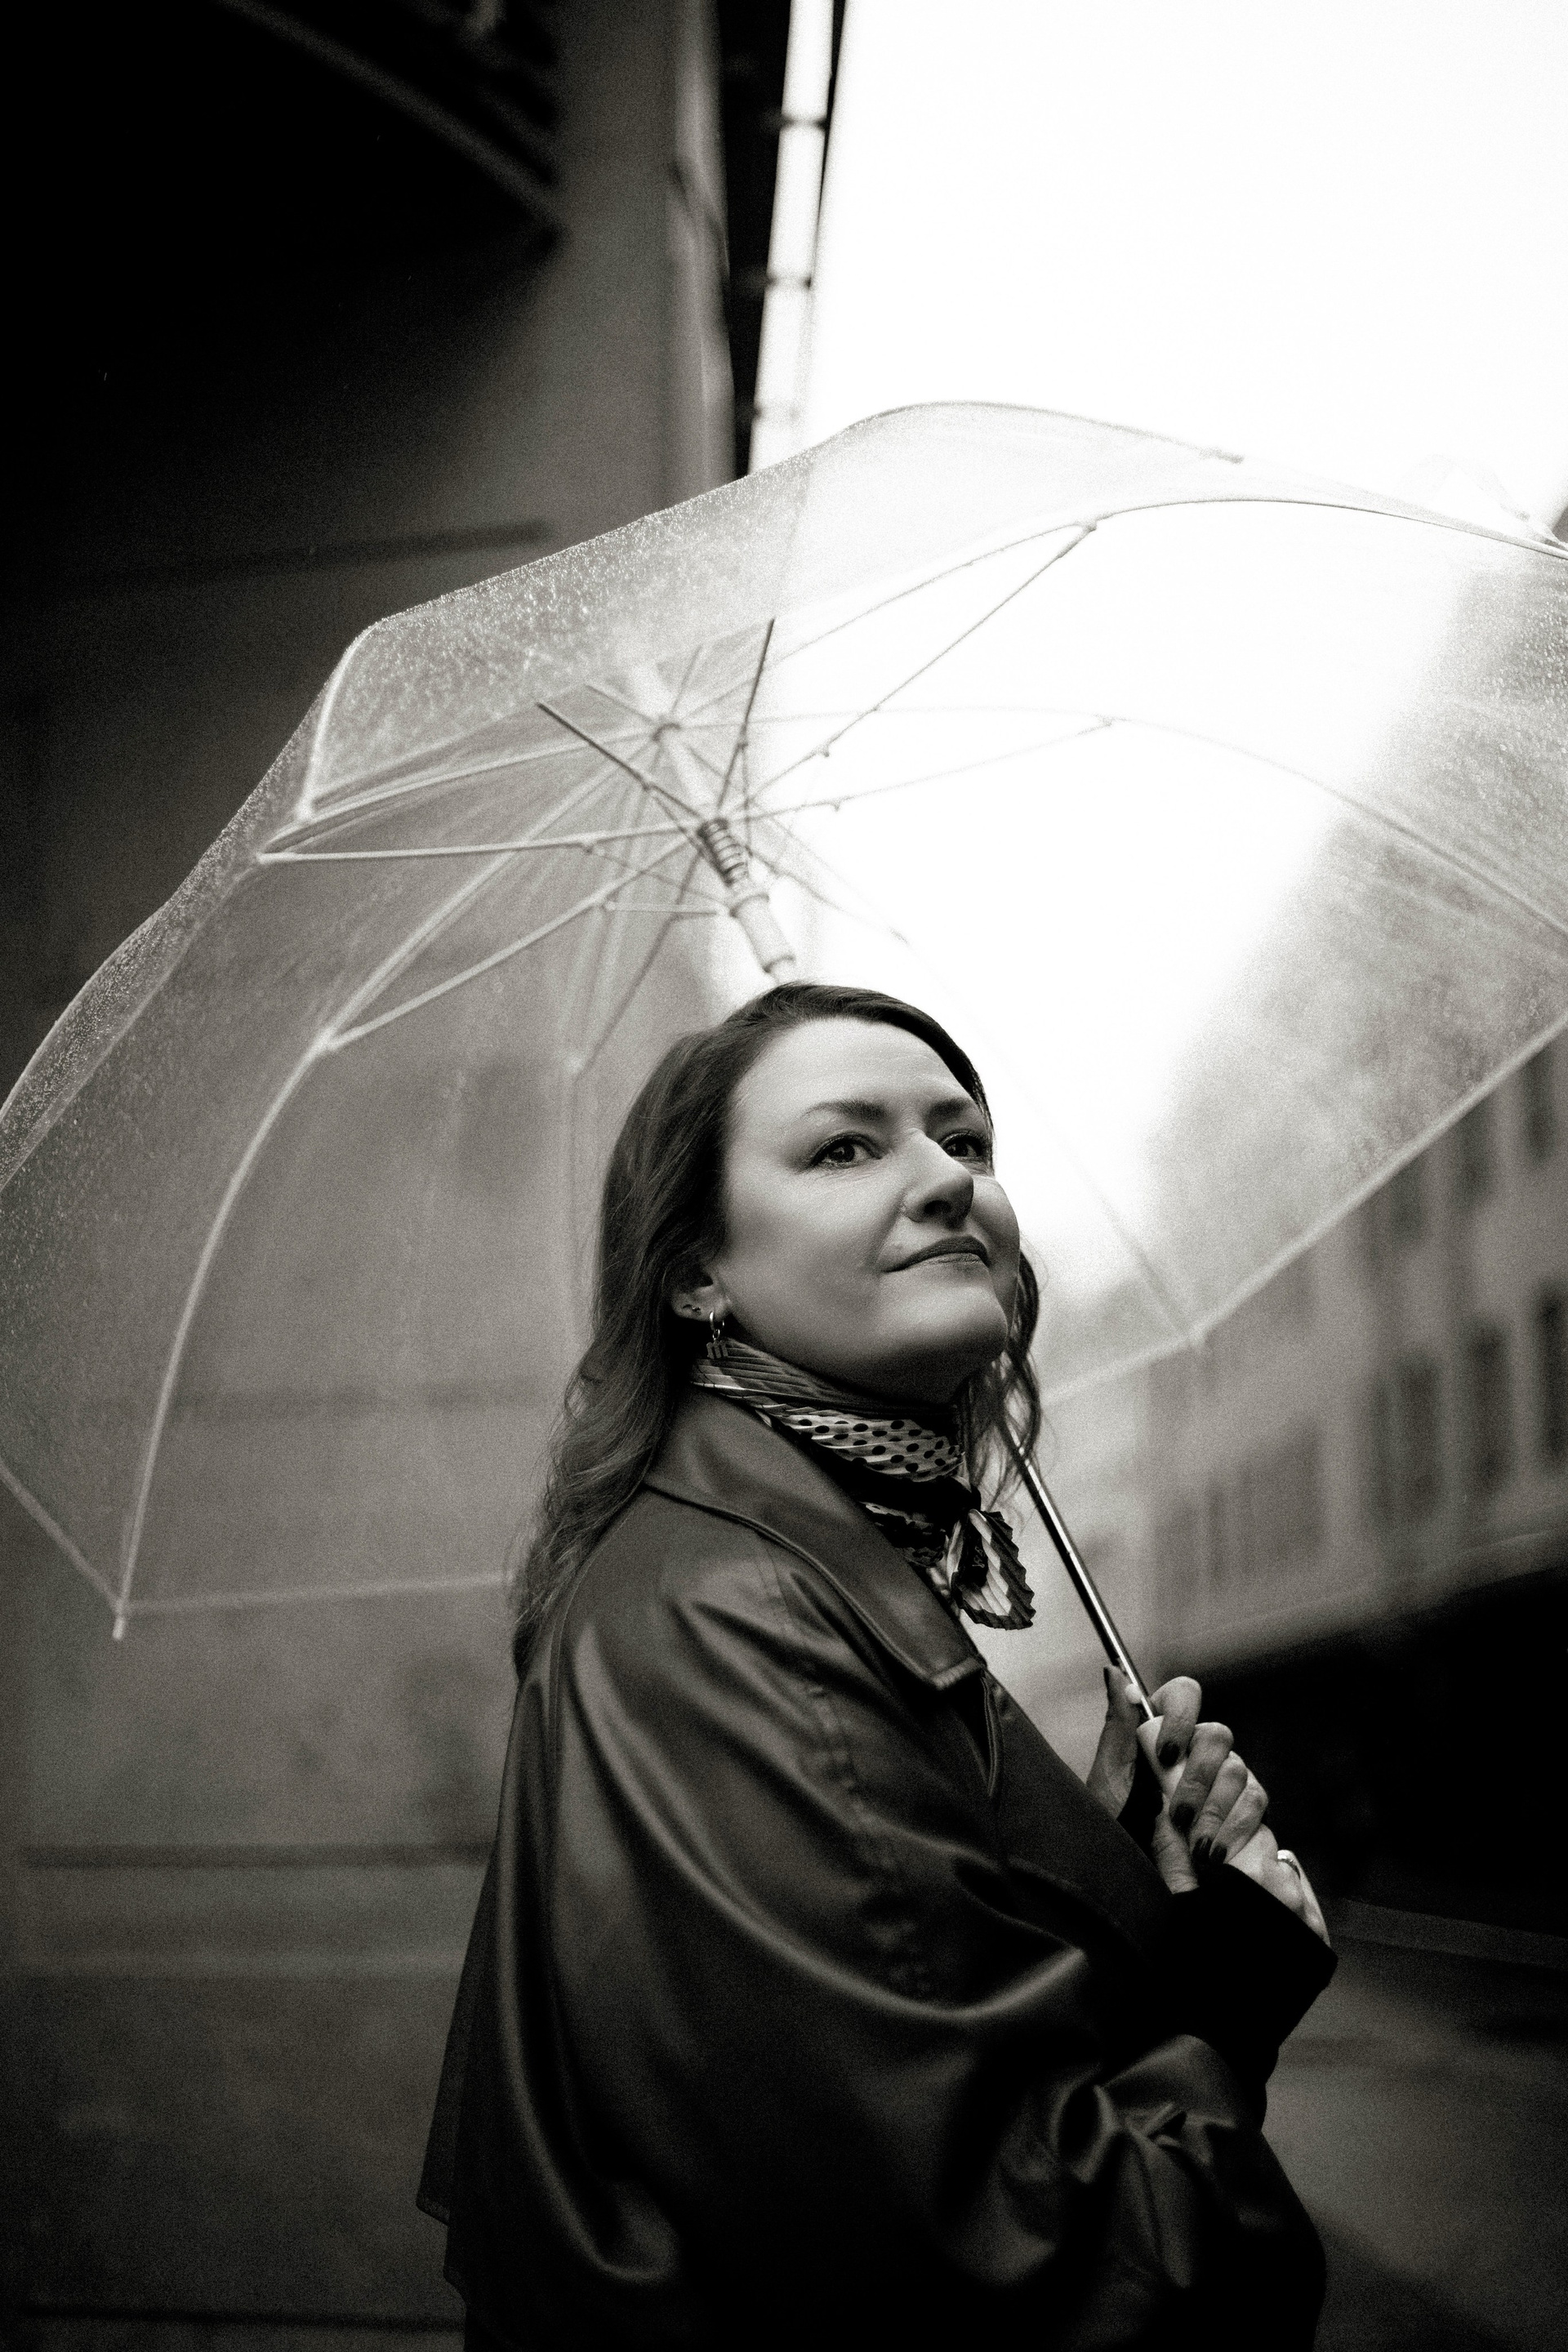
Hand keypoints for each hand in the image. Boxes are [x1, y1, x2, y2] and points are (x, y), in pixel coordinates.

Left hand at [1088, 1668, 1259, 1847]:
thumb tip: (1115, 1673)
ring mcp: (1224, 1781)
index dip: (1181, 1716)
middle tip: (1178, 1815)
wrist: (1138, 1886)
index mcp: (1162, 1735)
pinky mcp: (1244, 1811)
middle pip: (1218, 1735)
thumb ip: (1118, 1727)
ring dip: (1215, 1809)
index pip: (1185, 1695)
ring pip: (1239, 1770)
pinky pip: (1256, 1801)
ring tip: (1194, 1844)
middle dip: (1199, 1779)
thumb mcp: (1109, 1780)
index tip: (1166, 1754)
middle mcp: (1197, 1753)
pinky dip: (1236, 1827)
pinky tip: (1215, 1852)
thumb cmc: (1117, 1830)